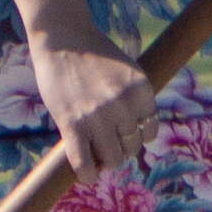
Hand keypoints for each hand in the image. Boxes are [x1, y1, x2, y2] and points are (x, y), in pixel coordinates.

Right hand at [30, 29, 154, 175]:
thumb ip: (135, 102)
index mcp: (142, 90)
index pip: (149, 132)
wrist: (62, 37)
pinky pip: (84, 164)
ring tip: (94, 151)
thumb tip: (133, 141)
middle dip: (119, 147)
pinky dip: (87, 174)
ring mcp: (98, 117)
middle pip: (131, 147)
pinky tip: (86, 171)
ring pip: (112, 160)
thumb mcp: (127, 72)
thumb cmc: (94, 55)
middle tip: (104, 139)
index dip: (135, 135)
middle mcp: (123, 104)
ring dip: (105, 160)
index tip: (121, 131)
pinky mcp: (72, 125)